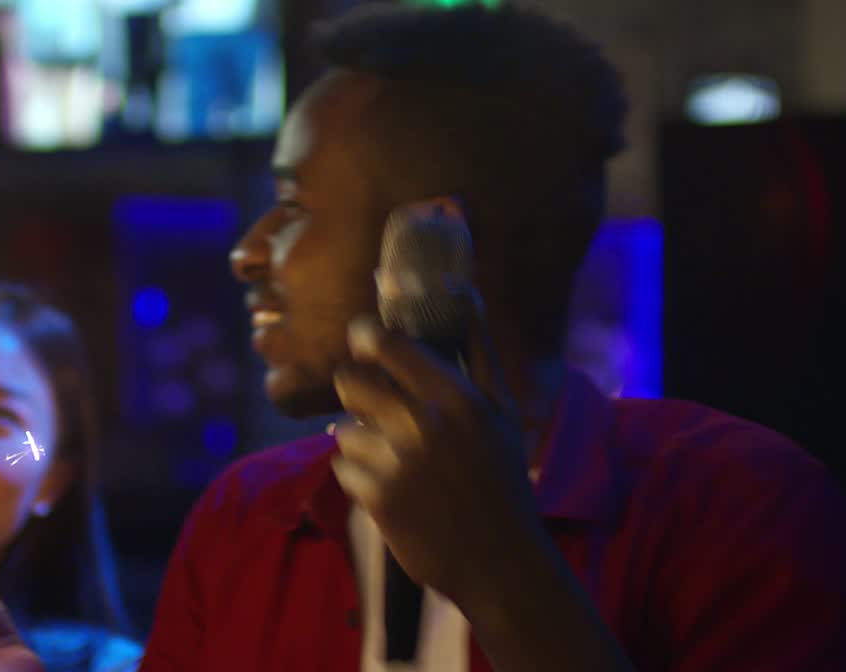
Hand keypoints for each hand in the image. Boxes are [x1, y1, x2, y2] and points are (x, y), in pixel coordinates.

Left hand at [330, 313, 546, 610]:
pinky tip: (391, 487)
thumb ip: (478, 347)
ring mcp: (395, 462)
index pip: (384, 343)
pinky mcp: (375, 498)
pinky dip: (359, 475)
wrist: (499, 560)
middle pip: (349, 381)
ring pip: (345, 428)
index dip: (365, 336)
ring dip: (362, 441)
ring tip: (396, 459)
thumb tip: (463, 286)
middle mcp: (422, 423)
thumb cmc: (502, 477)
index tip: (363, 338)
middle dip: (357, 390)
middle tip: (376, 404)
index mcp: (455, 396)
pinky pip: (343, 466)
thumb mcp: (503, 410)